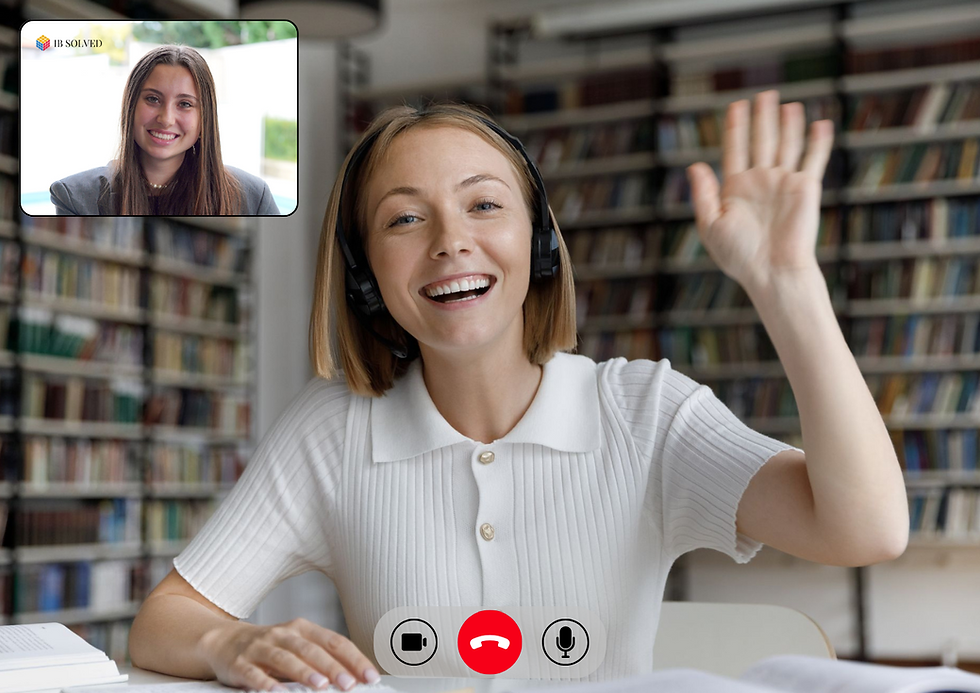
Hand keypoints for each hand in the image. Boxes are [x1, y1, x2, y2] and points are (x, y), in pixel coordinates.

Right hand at [199, 618, 380, 690]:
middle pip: (312, 650)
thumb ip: (321, 659)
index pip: (334, 641)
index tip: (370, 676)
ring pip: (285, 658)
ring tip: (321, 686)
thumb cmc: (270, 647)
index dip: (353, 658)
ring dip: (304, 672)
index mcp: (302, 629)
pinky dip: (267, 684)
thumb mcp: (297, 646)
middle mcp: (283, 634)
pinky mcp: (240, 663)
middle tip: (349, 684)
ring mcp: (261, 648)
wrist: (224, 640)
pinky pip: (255, 674)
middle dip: (332, 667)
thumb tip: (353, 677)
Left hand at [685, 90, 833, 297]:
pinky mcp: (806, 189)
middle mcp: (760, 180)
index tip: (736, 105)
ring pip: (787, 145)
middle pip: (761, 140)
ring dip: (788, 124)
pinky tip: (820, 122)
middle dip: (762, 117)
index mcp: (736, 187)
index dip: (735, 126)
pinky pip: (813, 160)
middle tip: (764, 94)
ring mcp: (784, 183)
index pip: (735, 148)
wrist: (771, 271)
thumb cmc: (738, 255)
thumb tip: (695, 164)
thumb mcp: (711, 224)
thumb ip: (704, 193)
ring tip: (788, 104)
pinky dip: (817, 142)